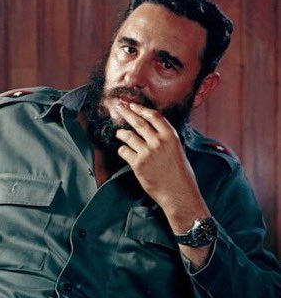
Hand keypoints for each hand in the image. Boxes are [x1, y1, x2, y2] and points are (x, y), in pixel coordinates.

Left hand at [115, 102, 206, 221]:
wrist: (178, 193)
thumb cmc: (180, 173)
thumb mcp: (178, 150)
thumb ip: (165, 138)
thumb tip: (150, 129)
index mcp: (171, 136)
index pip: (153, 116)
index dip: (141, 108)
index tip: (132, 104)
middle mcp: (159, 141)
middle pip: (138, 122)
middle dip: (126, 112)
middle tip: (118, 107)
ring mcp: (148, 152)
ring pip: (128, 136)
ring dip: (121, 133)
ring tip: (119, 133)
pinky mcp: (138, 164)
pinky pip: (124, 151)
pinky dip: (122, 150)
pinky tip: (124, 151)